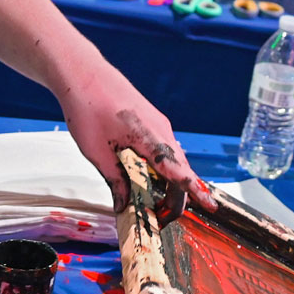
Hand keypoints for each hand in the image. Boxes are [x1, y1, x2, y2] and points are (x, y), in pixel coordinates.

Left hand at [59, 61, 212, 222]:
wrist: (84, 75)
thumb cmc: (87, 108)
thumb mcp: (96, 151)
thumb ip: (114, 180)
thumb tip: (123, 205)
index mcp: (148, 137)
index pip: (177, 170)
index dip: (193, 190)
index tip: (209, 205)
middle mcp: (161, 130)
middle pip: (180, 168)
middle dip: (179, 196)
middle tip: (164, 218)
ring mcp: (159, 125)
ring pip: (174, 159)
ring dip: (171, 182)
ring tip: (158, 204)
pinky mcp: (153, 122)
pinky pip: (166, 150)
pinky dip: (165, 168)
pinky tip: (151, 179)